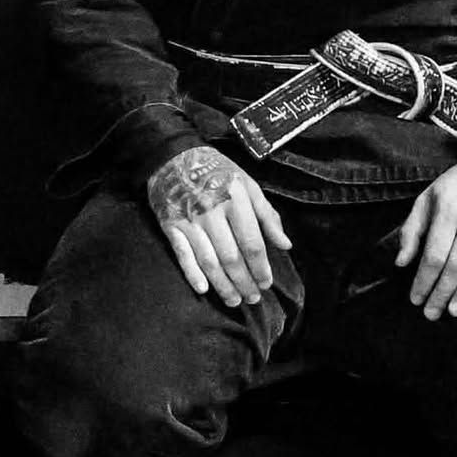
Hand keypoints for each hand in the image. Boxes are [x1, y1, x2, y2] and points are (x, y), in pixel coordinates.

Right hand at [147, 145, 291, 303]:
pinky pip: (182, 254)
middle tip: (253, 298)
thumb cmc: (218, 172)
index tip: (266, 283)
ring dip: (223, 285)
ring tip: (234, 300)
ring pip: (209, 261)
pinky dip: (192, 274)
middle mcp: (213, 211)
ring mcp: (190, 220)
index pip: (252, 242)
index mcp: (236, 200)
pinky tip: (203, 290)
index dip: (261, 267)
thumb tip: (285, 244)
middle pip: (231, 257)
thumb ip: (268, 215)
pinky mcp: (171, 225)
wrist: (174, 156)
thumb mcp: (248, 185)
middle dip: (244, 281)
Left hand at [395, 149, 456, 321]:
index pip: (434, 253)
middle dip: (442, 293)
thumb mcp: (429, 197)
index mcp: (448, 209)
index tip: (415, 299)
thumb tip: (401, 262)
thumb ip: (412, 229)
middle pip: (456, 264)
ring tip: (455, 311)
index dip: (423, 280)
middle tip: (431, 314)